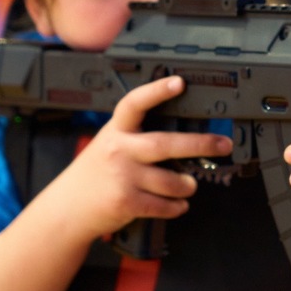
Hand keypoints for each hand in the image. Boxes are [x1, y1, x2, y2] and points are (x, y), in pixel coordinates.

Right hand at [36, 76, 232, 240]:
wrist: (68, 208)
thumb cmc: (95, 174)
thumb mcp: (109, 144)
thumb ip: (136, 137)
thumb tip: (182, 136)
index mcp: (115, 131)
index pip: (134, 103)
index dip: (157, 91)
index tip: (179, 82)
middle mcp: (119, 150)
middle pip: (165, 144)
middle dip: (199, 144)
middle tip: (222, 144)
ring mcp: (122, 177)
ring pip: (170, 180)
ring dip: (186, 185)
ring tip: (189, 185)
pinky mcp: (125, 202)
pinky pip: (163, 205)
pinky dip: (176, 206)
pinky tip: (178, 204)